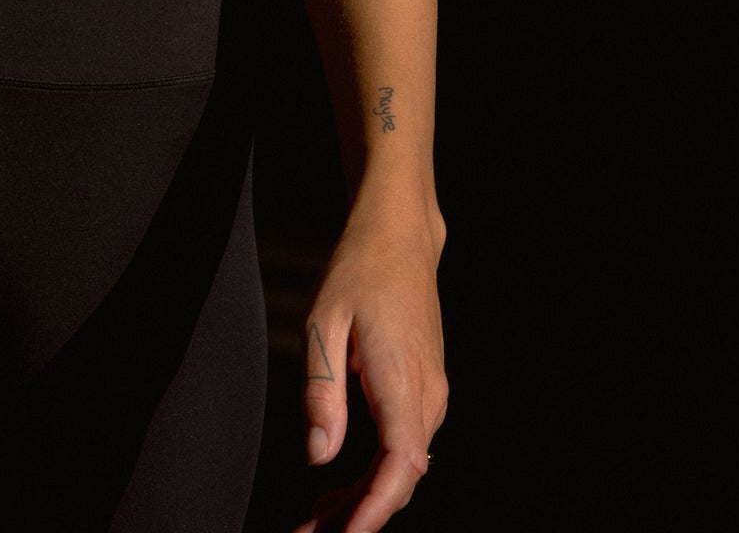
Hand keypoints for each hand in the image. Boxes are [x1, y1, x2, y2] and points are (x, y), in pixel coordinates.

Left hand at [296, 207, 446, 532]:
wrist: (399, 235)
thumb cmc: (357, 270)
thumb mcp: (321, 322)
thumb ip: (321, 390)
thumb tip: (318, 457)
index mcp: (401, 378)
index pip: (399, 464)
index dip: (375, 507)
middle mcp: (426, 394)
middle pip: (401, 476)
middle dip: (359, 515)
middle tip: (307, 532)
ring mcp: (431, 393)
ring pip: (404, 466)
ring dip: (365, 498)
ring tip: (315, 519)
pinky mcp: (426, 390)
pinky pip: (404, 445)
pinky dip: (375, 473)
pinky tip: (342, 483)